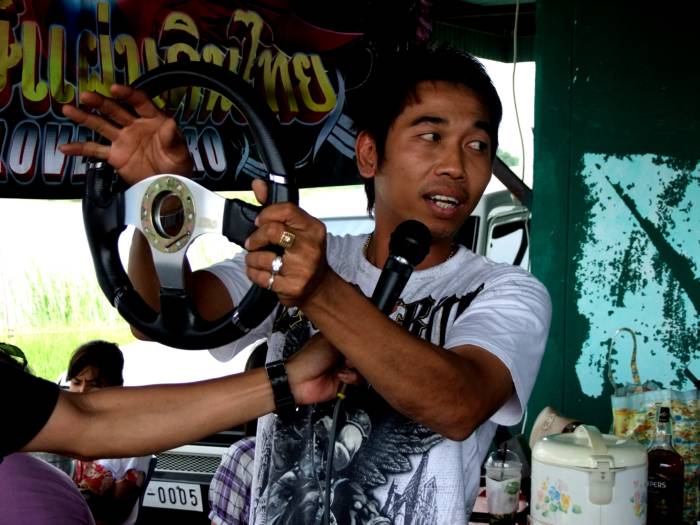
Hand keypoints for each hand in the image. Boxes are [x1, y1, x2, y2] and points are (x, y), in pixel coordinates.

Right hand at [60, 85, 192, 184]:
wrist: (169, 185)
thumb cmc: (178, 165)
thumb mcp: (180, 152)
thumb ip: (173, 138)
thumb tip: (171, 123)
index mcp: (152, 120)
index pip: (139, 102)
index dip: (127, 94)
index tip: (115, 88)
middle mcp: (134, 126)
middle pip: (115, 110)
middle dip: (101, 103)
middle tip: (86, 96)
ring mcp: (123, 140)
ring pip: (101, 125)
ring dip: (85, 117)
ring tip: (68, 109)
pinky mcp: (115, 156)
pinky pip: (95, 150)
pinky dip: (80, 149)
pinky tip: (65, 147)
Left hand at [244, 180, 330, 307]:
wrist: (319, 287)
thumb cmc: (305, 255)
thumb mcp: (298, 229)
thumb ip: (276, 208)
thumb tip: (257, 184)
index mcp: (313, 229)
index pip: (287, 210)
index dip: (267, 213)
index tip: (259, 221)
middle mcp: (310, 247)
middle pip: (273, 231)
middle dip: (256, 237)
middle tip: (252, 243)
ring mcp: (302, 269)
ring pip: (262, 257)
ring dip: (251, 258)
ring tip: (256, 259)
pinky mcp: (292, 286)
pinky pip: (260, 276)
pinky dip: (253, 273)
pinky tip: (260, 272)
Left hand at [286, 334, 360, 403]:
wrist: (299, 382)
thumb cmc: (307, 360)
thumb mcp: (329, 343)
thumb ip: (347, 339)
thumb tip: (362, 338)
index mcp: (336, 340)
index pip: (355, 339)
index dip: (358, 342)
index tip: (357, 344)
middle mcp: (341, 354)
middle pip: (362, 354)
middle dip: (358, 357)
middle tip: (349, 358)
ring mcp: (344, 368)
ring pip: (362, 367)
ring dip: (355, 368)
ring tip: (344, 367)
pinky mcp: (345, 382)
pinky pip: (358, 380)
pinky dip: (351, 378)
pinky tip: (340, 376)